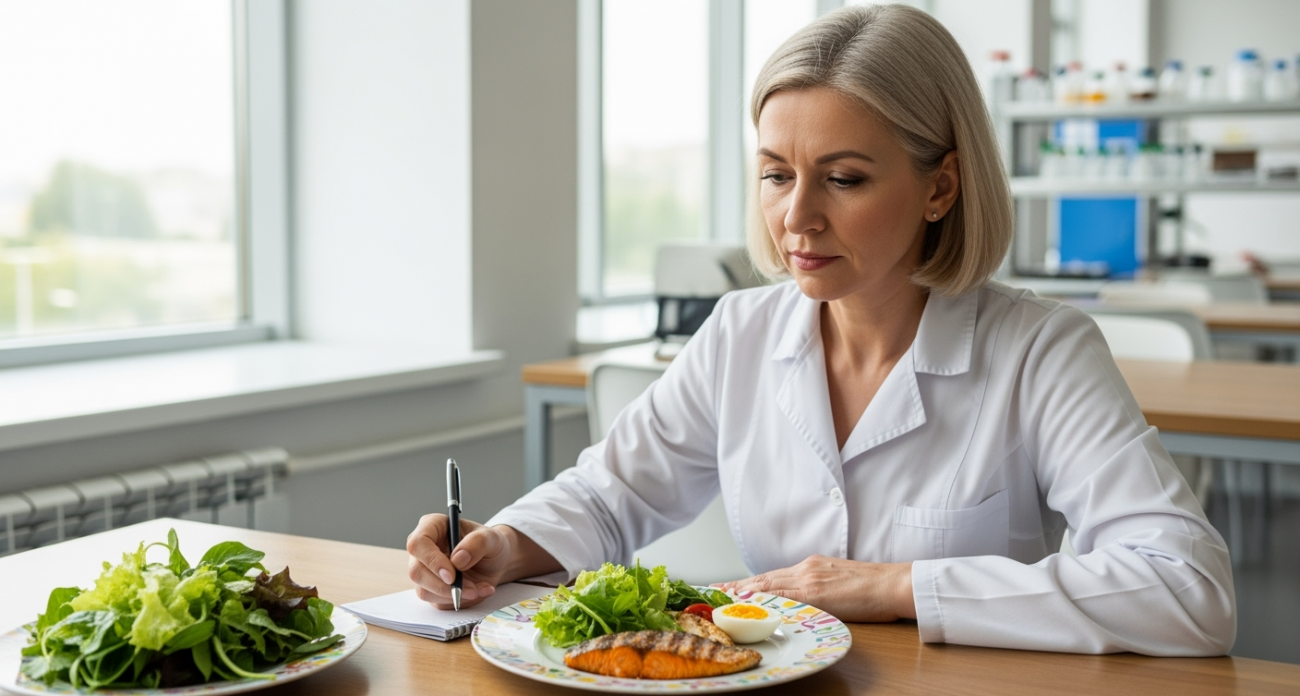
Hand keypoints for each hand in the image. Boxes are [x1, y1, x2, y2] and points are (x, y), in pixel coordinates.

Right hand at [406, 514, 512, 609]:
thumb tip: (457, 559)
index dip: (432, 561)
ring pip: (424, 590)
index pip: (418, 543)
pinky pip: (437, 602)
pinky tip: (477, 592)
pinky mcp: (431, 589)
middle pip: (417, 572)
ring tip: (478, 589)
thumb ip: (477, 544)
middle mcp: (423, 549)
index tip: (451, 576)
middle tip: (471, 589)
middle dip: (444, 586)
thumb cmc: (490, 544)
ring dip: (454, 595)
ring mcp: (424, 570)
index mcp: (432, 526)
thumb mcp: (492, 538)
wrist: (495, 563)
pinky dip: (459, 601)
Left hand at [715, 555, 914, 622]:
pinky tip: (747, 602)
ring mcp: (810, 579)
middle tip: (711, 590)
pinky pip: (783, 595)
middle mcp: (806, 569)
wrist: (894, 583)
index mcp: (812, 566)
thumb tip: (802, 597)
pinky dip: (762, 598)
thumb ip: (818, 585)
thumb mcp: (839, 580)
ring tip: (719, 595)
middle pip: (764, 579)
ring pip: (768, 585)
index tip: (727, 587)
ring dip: (741, 591)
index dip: (748, 583)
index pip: (772, 576)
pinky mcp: (816, 592)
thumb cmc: (874, 586)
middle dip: (736, 586)